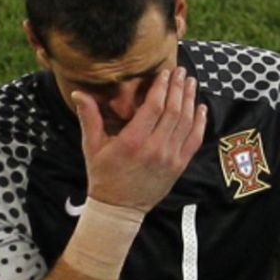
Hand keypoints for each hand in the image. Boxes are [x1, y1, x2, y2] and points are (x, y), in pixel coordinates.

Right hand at [71, 67, 206, 211]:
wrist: (119, 208)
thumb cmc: (103, 175)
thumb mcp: (91, 146)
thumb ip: (89, 117)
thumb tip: (78, 93)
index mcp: (133, 141)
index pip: (154, 106)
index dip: (162, 87)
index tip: (165, 72)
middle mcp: (155, 149)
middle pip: (174, 111)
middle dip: (178, 88)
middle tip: (181, 71)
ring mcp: (170, 158)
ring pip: (187, 123)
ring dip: (190, 100)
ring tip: (191, 83)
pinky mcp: (179, 166)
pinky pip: (194, 140)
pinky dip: (200, 122)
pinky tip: (201, 108)